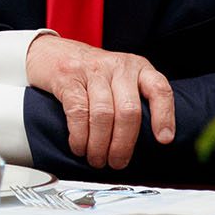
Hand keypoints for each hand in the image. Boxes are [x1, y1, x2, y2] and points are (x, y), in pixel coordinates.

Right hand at [25, 35, 174, 168]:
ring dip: (99, 144)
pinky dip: (79, 135)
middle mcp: (118, 67)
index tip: (163, 140)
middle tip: (117, 162)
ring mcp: (92, 70)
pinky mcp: (68, 77)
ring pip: (103, 114)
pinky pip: (78, 111)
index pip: (159, 90)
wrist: (50, 51)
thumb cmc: (90, 73)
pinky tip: (79, 147)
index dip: (164, 116)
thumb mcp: (119, 78)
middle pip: (128, 110)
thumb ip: (134, 99)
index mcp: (137, 68)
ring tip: (96, 159)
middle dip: (123, 144)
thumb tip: (147, 143)